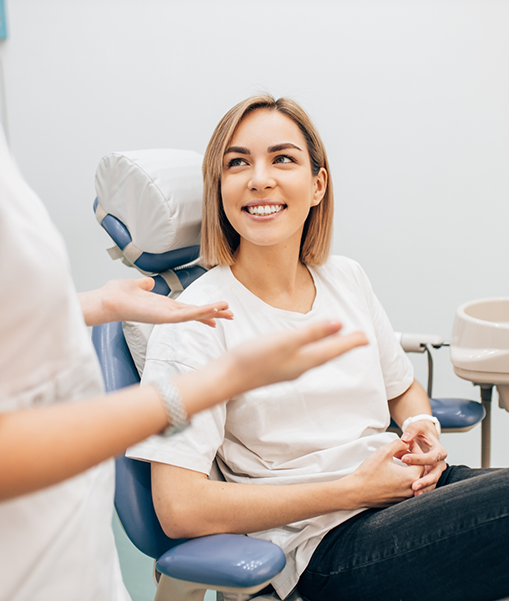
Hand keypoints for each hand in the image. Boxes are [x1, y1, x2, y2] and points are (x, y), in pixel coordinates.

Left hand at [79, 277, 233, 326]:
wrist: (106, 300)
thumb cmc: (117, 295)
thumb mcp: (135, 285)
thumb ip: (144, 284)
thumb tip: (148, 282)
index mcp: (163, 306)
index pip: (188, 309)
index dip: (203, 310)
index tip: (217, 313)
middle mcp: (167, 313)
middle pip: (196, 313)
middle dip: (214, 313)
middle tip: (231, 315)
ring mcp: (166, 316)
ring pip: (194, 315)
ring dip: (212, 312)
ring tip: (228, 311)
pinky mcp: (163, 317)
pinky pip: (186, 315)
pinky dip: (200, 312)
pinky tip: (212, 310)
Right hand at [227, 320, 367, 394]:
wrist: (227, 378)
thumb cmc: (253, 359)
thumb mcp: (285, 341)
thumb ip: (312, 333)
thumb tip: (339, 324)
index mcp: (305, 360)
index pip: (335, 349)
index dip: (351, 342)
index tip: (367, 338)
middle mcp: (300, 367)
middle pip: (329, 354)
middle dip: (344, 346)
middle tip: (359, 339)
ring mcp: (288, 369)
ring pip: (317, 357)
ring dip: (330, 348)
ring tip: (338, 341)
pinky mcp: (277, 368)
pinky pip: (304, 358)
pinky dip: (313, 350)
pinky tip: (307, 348)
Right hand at [349, 439, 423, 507]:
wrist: (356, 491)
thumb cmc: (369, 472)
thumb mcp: (383, 452)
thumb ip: (398, 444)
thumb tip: (406, 443)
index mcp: (410, 477)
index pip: (422, 461)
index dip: (416, 450)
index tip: (407, 444)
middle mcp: (411, 489)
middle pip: (419, 471)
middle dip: (413, 459)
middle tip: (402, 451)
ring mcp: (405, 497)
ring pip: (414, 480)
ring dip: (409, 469)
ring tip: (399, 461)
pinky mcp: (398, 501)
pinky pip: (407, 488)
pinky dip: (404, 479)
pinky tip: (394, 472)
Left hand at [400, 420, 446, 494]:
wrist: (424, 438)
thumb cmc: (420, 432)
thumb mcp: (417, 426)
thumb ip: (412, 430)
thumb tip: (405, 438)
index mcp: (439, 451)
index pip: (431, 457)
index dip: (418, 458)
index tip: (404, 458)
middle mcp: (440, 463)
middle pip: (435, 474)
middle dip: (425, 481)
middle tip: (414, 485)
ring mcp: (435, 471)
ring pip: (432, 482)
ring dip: (424, 488)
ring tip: (414, 493)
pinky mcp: (430, 476)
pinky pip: (428, 485)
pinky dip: (422, 490)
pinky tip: (413, 495)